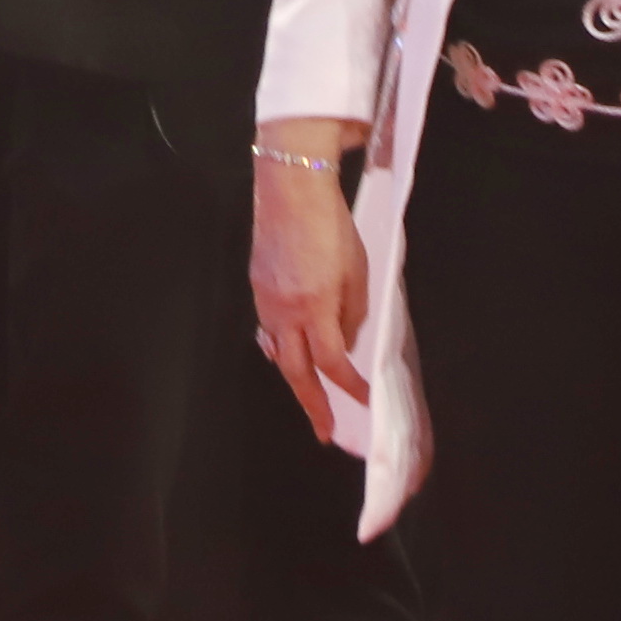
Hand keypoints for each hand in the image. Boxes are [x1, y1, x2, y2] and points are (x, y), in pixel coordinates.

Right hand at [249, 130, 374, 440]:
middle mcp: (284, 311)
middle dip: (311, 405)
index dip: (348, 387)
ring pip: (278, 351)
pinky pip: (268, 328)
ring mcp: (265, 300)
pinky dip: (280, 346)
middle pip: (296, 372)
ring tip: (309, 395)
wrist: (291, 190)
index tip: (363, 401)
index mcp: (315, 307)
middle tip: (322, 431)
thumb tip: (343, 339)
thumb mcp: (356, 271)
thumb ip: (350, 311)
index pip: (332, 362)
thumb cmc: (332, 226)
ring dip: (294, 376)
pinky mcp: (256, 286)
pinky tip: (288, 351)